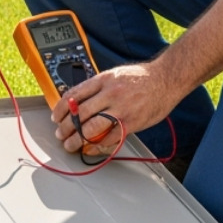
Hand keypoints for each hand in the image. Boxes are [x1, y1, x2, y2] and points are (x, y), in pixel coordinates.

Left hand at [50, 63, 179, 155]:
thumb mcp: (115, 74)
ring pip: (91, 128)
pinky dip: (97, 145)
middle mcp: (110, 93)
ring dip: (77, 139)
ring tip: (70, 144)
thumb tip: (79, 102)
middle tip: (60, 134)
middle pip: (79, 113)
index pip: (74, 95)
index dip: (61, 108)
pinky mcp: (131, 123)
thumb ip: (98, 88)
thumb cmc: (142, 77)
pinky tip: (90, 148)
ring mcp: (121, 109)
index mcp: (103, 80)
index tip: (56, 117)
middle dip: (66, 127)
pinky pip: (110, 138)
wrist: (166, 79)